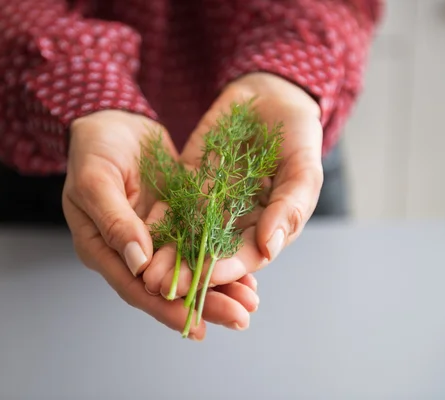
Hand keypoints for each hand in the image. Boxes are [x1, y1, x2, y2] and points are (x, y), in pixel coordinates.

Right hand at [62, 110, 258, 339]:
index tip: (198, 326)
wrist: (112, 120)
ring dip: (219, 285)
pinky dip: (220, 256)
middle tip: (240, 318)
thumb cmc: (92, 149)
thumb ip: (114, 221)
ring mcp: (155, 236)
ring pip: (188, 268)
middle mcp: (130, 251)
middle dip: (205, 304)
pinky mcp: (176, 218)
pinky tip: (248, 268)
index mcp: (103, 248)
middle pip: (169, 287)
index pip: (137, 288)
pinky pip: (200, 242)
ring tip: (250, 302)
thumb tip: (139, 264)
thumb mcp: (96, 180)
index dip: (167, 308)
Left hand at [142, 73, 323, 324]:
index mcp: (267, 226)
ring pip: (188, 235)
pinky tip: (141, 233)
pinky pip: (173, 205)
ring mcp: (211, 203)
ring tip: (148, 271)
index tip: (208, 276)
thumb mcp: (304, 166)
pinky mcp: (190, 182)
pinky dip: (159, 222)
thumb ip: (291, 206)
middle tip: (164, 286)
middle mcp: (236, 222)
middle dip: (188, 271)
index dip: (228, 267)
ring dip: (169, 255)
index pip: (246, 255)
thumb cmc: (297, 133)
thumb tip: (270, 246)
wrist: (269, 96)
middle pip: (211, 253)